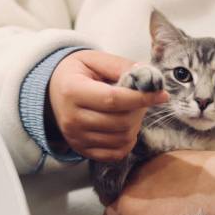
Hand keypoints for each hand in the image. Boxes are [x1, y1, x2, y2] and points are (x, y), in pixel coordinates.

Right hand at [47, 50, 168, 160]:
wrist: (52, 92)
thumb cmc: (77, 73)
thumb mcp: (94, 60)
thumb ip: (121, 66)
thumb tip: (149, 77)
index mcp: (73, 91)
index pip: (114, 99)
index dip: (142, 98)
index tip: (162, 95)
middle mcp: (72, 118)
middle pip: (120, 122)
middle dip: (139, 111)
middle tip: (141, 100)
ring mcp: (76, 137)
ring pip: (121, 139)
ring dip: (135, 125)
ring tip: (131, 112)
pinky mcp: (82, 150)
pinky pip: (115, 154)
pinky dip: (127, 142)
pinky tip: (125, 128)